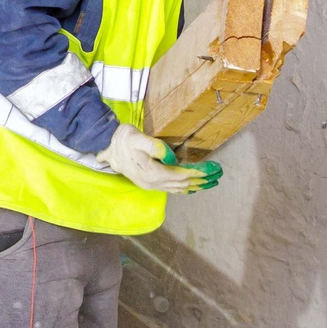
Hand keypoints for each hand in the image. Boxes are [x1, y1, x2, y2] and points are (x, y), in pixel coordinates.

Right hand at [103, 124, 220, 193]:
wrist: (107, 147)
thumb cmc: (124, 140)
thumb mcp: (139, 138)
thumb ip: (156, 148)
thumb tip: (172, 157)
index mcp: (152, 173)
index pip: (181, 175)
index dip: (198, 172)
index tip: (213, 169)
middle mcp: (153, 183)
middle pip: (183, 183)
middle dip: (202, 179)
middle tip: (218, 174)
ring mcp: (150, 186)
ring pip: (178, 188)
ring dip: (196, 185)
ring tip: (211, 182)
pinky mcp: (149, 184)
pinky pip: (171, 189)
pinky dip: (185, 188)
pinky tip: (192, 187)